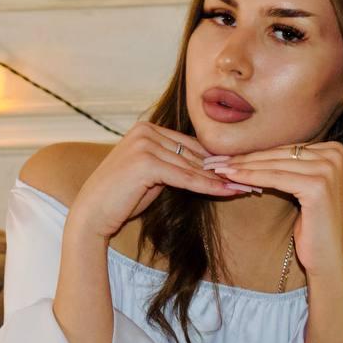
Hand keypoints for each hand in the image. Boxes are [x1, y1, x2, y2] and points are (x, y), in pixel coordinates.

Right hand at [70, 122, 240, 240]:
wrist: (92, 214)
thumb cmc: (121, 198)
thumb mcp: (153, 176)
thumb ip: (176, 165)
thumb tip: (210, 167)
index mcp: (146, 128)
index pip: (189, 145)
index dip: (215, 160)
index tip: (240, 170)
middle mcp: (145, 130)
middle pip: (193, 153)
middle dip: (222, 168)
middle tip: (251, 178)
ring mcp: (144, 143)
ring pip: (192, 165)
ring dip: (220, 178)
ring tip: (245, 187)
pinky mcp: (146, 161)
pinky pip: (185, 176)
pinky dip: (208, 185)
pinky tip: (227, 191)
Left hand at [203, 141, 342, 279]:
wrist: (329, 257)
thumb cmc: (313, 225)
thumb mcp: (301, 186)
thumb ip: (288, 165)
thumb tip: (252, 151)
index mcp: (335, 150)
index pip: (285, 148)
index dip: (255, 152)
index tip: (226, 154)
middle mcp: (336, 154)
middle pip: (279, 155)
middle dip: (246, 158)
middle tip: (217, 160)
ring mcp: (329, 169)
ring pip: (274, 165)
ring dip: (243, 167)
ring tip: (219, 168)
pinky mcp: (318, 185)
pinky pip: (275, 178)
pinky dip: (251, 177)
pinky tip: (232, 177)